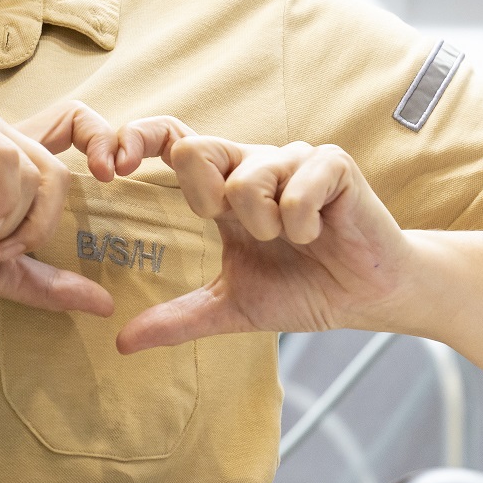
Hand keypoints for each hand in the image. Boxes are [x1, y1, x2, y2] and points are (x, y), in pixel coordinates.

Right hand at [0, 99, 116, 315]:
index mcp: (5, 155)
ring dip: (15, 221)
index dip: (102, 138)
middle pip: (60, 166)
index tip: (112, 177)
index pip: (73, 122)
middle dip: (43, 222)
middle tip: (6, 252)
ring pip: (37, 168)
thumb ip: (45, 281)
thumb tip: (103, 306)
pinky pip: (7, 162)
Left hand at [99, 118, 415, 351]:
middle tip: (232, 225)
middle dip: (203, 195)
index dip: (137, 139)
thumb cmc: (304, 289)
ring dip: (262, 223)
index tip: (113, 170)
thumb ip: (178, 318)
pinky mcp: (332, 166)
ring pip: (246, 177)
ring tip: (290, 239)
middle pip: (194, 147)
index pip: (171, 141)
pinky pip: (297, 186)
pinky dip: (301, 221)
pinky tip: (318, 235)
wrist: (370, 298)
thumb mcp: (231, 306)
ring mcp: (293, 160)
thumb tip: (122, 343)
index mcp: (223, 188)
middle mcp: (252, 164)